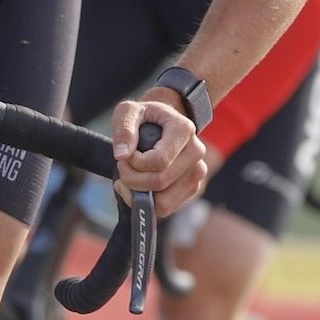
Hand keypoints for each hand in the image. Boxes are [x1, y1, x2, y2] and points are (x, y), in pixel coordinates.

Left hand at [111, 95, 207, 218]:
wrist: (163, 124)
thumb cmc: (145, 117)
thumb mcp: (128, 112)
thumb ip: (123, 128)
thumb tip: (121, 154)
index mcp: (184, 130)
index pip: (159, 161)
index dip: (134, 163)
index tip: (124, 155)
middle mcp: (196, 152)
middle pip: (160, 182)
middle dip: (131, 179)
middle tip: (122, 166)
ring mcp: (197, 173)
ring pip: (164, 202)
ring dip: (137, 194)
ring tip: (128, 178)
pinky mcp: (192, 189)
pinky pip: (166, 208)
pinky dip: (146, 203)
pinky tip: (137, 187)